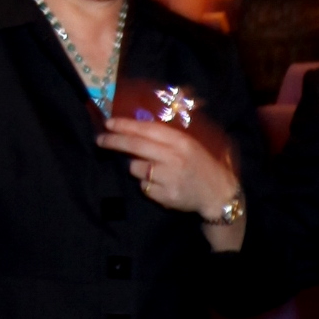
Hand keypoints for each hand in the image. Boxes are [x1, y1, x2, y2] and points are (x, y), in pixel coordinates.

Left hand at [96, 115, 242, 234]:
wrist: (218, 193)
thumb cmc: (200, 164)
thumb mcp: (188, 145)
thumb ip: (164, 136)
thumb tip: (134, 127)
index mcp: (181, 141)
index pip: (147, 130)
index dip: (125, 125)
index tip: (108, 123)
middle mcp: (175, 158)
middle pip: (136, 146)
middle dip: (114, 141)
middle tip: (100, 139)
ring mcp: (170, 178)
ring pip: (135, 168)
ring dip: (137, 167)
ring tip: (153, 170)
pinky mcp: (166, 196)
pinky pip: (144, 187)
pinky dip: (147, 185)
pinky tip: (162, 185)